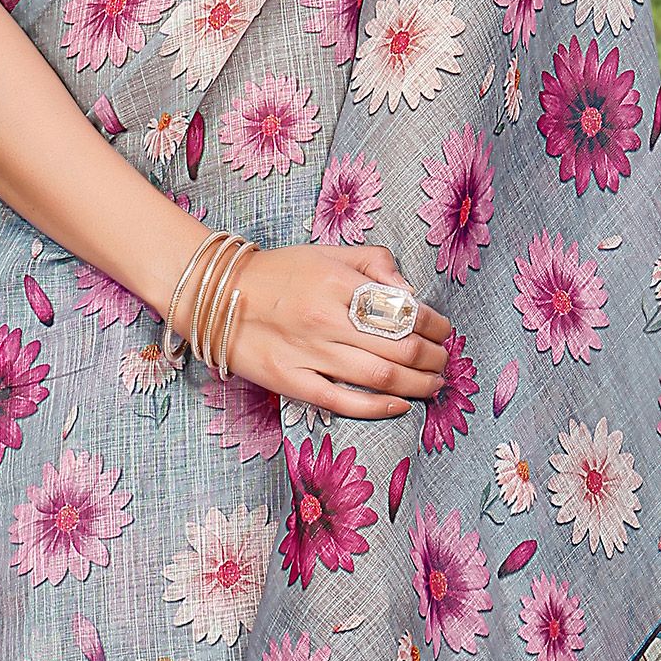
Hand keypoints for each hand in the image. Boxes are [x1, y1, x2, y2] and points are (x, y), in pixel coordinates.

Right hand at [223, 243, 451, 420]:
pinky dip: (378, 407)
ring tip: (434, 385)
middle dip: (433, 357)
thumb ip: (373, 263)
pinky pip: (342, 401)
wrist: (216, 295)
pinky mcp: (290, 381)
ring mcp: (307, 353)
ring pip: (379, 376)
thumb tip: (411, 292)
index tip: (444, 331)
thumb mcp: (327, 253)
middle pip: (399, 346)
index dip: (434, 324)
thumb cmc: (279, 274)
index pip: (403, 309)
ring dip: (418, 384)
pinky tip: (400, 405)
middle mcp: (325, 318)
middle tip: (444, 362)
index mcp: (336, 282)